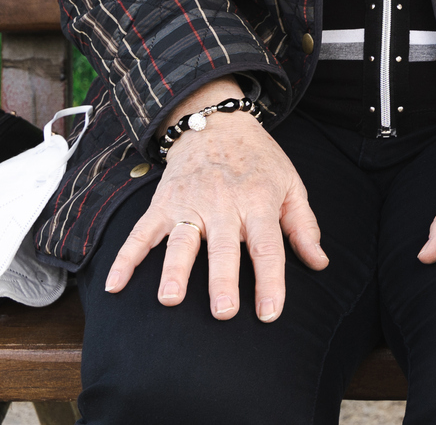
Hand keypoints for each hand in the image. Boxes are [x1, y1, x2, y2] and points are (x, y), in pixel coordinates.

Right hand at [102, 78, 327, 320]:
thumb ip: (304, 226)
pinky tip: (115, 285)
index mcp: (259, 201)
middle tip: (223, 312)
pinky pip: (140, 233)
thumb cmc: (259, 161)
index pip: (267, 246)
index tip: (270, 312)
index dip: (270, 280)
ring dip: (174, 270)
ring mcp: (189, 204)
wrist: (217, 123)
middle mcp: (223, 204)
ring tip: (169, 299)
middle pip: (223, 247)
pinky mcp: (163, 204)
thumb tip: (320, 263)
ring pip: (181, 240)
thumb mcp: (291, 185)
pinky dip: (125, 258)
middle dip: (222, 280)